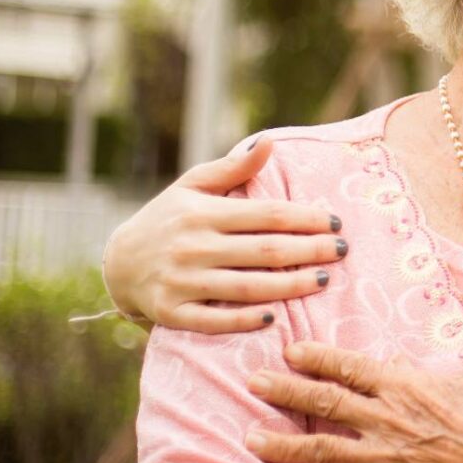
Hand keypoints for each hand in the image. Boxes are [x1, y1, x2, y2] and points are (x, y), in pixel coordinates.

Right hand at [103, 136, 344, 331]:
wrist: (118, 263)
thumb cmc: (168, 218)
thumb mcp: (193, 186)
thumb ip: (233, 168)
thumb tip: (268, 142)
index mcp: (203, 213)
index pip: (266, 215)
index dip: (305, 219)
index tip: (336, 223)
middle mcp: (193, 246)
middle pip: (264, 250)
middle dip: (309, 251)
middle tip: (343, 251)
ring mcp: (182, 281)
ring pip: (247, 286)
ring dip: (290, 285)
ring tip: (324, 280)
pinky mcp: (172, 312)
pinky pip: (214, 320)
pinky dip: (244, 320)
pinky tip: (275, 317)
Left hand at [243, 342, 462, 462]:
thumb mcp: (462, 387)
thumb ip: (420, 377)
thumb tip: (394, 364)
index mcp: (408, 387)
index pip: (350, 367)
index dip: (316, 357)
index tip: (290, 350)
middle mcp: (389, 420)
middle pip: (324, 403)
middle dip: (283, 390)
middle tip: (253, 382)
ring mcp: (385, 460)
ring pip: (319, 449)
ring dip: (281, 442)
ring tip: (252, 437)